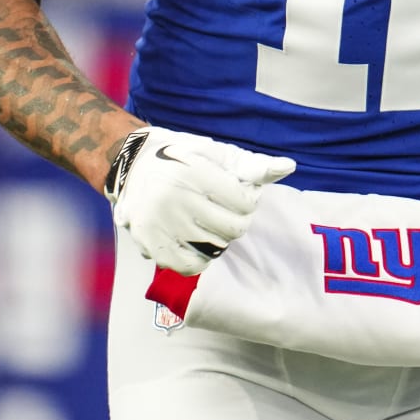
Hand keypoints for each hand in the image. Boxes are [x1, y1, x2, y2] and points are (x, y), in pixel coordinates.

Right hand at [107, 126, 295, 275]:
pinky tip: (198, 241)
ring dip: (219, 237)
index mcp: (194, 173)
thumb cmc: (182, 157)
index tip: (235, 192)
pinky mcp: (151, 244)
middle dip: (237, 219)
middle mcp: (175, 199)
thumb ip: (252, 165)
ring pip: (215, 248)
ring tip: (208, 221)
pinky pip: (190, 266)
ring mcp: (161, 225)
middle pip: (233, 228)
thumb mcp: (217, 153)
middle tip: (223, 208)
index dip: (247, 199)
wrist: (132, 164)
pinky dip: (201, 258)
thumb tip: (288, 166)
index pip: (245, 203)